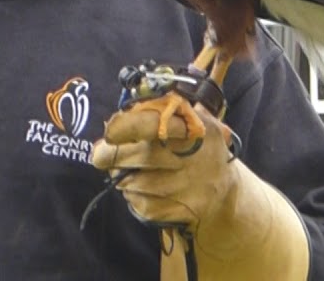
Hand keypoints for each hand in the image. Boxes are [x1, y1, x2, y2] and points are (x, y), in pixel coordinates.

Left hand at [91, 102, 308, 280]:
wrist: (223, 186)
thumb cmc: (194, 146)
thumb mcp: (187, 120)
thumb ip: (155, 112)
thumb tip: (113, 123)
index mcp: (194, 126)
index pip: (154, 124)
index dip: (127, 127)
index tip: (108, 132)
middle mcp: (196, 157)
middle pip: (141, 157)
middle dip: (112, 157)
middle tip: (100, 156)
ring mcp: (193, 186)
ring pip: (138, 184)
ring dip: (122, 178)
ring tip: (124, 172)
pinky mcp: (187, 210)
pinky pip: (145, 206)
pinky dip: (134, 198)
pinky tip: (139, 190)